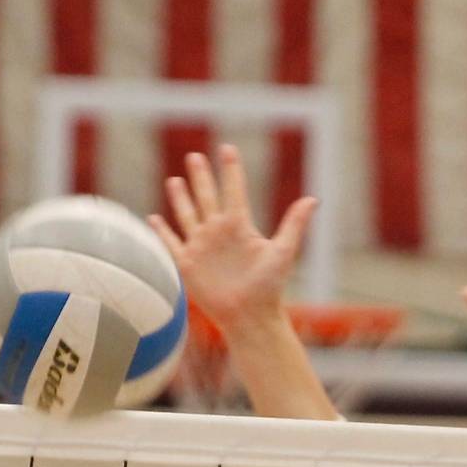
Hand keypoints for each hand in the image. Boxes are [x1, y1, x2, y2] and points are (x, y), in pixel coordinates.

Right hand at [149, 145, 316, 336]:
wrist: (249, 317)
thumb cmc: (269, 288)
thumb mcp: (283, 252)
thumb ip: (294, 224)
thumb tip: (313, 199)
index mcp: (240, 226)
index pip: (233, 191)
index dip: (231, 170)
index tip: (228, 149)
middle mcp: (219, 232)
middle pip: (207, 197)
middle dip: (201, 177)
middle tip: (195, 156)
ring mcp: (202, 247)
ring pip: (188, 215)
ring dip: (181, 197)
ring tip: (175, 179)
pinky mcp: (187, 264)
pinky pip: (171, 243)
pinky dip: (161, 230)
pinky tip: (153, 217)